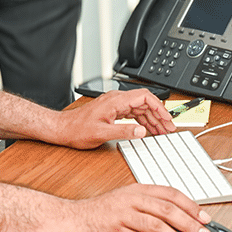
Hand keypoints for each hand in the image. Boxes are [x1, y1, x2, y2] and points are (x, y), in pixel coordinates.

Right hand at [55, 184, 212, 231]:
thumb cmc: (100, 212)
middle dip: (190, 224)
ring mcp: (123, 216)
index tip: (206, 217)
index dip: (191, 206)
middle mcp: (132, 200)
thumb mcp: (126, 200)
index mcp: (137, 189)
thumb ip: (150, 205)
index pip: (170, 194)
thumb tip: (179, 219)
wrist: (72, 219)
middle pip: (168, 210)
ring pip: (158, 228)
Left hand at [56, 89, 176, 149]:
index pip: (144, 97)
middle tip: (169, 128)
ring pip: (140, 108)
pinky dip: (142, 120)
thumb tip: (142, 131)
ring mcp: (115, 105)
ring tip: (162, 131)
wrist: (63, 128)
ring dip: (152, 119)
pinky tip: (148, 129)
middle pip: (145, 102)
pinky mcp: (113, 111)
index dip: (158, 107)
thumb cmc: (77, 129)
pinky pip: (133, 113)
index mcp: (115, 101)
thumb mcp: (102, 133)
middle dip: (159, 115)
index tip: (166, 118)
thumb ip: (123, 131)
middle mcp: (116, 100)